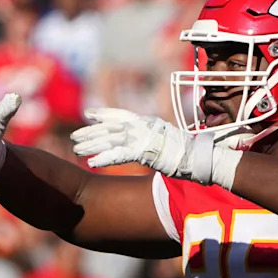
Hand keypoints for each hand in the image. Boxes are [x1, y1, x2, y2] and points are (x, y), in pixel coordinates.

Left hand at [70, 108, 242, 188]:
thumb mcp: (169, 140)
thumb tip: (150, 144)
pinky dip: (104, 159)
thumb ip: (155, 139)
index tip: (89, 114)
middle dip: (91, 132)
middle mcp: (143, 127)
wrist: (202, 157)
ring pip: (110, 140)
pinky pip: (119, 155)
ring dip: (92, 145)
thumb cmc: (190, 152)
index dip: (104, 114)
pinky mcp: (144, 152)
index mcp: (149, 122)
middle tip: (74, 137)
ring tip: (76, 149)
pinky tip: (91, 163)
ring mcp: (143, 138)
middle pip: (111, 128)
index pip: (121, 115)